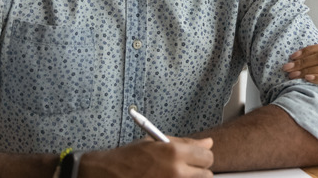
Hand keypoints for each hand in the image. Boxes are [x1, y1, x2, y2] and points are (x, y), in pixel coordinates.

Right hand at [79, 136, 213, 177]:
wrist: (109, 174)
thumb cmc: (131, 156)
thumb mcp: (157, 143)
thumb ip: (186, 143)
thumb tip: (208, 143)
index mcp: (175, 152)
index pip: (207, 156)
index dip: (202, 156)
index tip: (196, 157)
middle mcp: (176, 171)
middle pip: (207, 174)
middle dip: (199, 170)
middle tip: (185, 168)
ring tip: (175, 175)